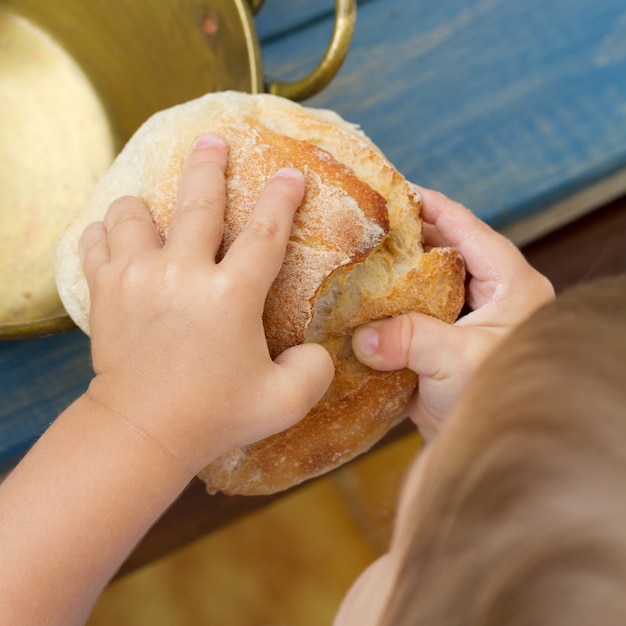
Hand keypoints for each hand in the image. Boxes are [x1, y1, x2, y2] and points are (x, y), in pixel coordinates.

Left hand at [79, 134, 334, 472]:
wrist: (142, 431)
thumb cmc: (214, 416)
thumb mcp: (284, 402)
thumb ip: (315, 371)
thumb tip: (317, 350)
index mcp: (231, 296)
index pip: (266, 232)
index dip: (283, 198)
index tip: (290, 173)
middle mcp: (183, 274)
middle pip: (198, 201)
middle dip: (210, 165)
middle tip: (213, 141)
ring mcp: (137, 278)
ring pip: (134, 213)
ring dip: (147, 205)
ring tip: (154, 210)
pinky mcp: (105, 291)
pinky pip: (96, 241)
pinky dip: (106, 234)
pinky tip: (118, 240)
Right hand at [352, 186, 553, 441]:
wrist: (488, 453)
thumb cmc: (496, 400)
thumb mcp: (455, 361)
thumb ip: (409, 338)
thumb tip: (361, 336)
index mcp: (512, 286)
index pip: (468, 229)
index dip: (432, 206)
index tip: (396, 187)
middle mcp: (490, 298)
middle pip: (442, 252)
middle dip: (405, 239)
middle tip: (365, 222)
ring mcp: (463, 321)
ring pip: (423, 283)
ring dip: (393, 275)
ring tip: (356, 256)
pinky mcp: (441, 344)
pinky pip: (411, 314)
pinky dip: (387, 307)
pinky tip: (358, 301)